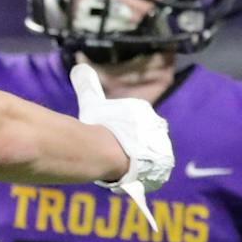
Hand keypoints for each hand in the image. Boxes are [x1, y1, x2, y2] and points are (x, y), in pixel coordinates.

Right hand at [69, 63, 173, 223]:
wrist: (110, 152)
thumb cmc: (100, 126)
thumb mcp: (92, 103)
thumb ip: (87, 85)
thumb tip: (78, 66)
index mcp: (144, 110)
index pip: (137, 120)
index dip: (124, 130)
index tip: (113, 136)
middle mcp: (158, 126)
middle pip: (145, 136)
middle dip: (135, 143)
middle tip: (117, 152)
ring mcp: (163, 147)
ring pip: (151, 154)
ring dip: (141, 160)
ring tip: (122, 166)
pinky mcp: (164, 166)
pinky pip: (154, 171)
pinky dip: (144, 174)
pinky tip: (130, 175)